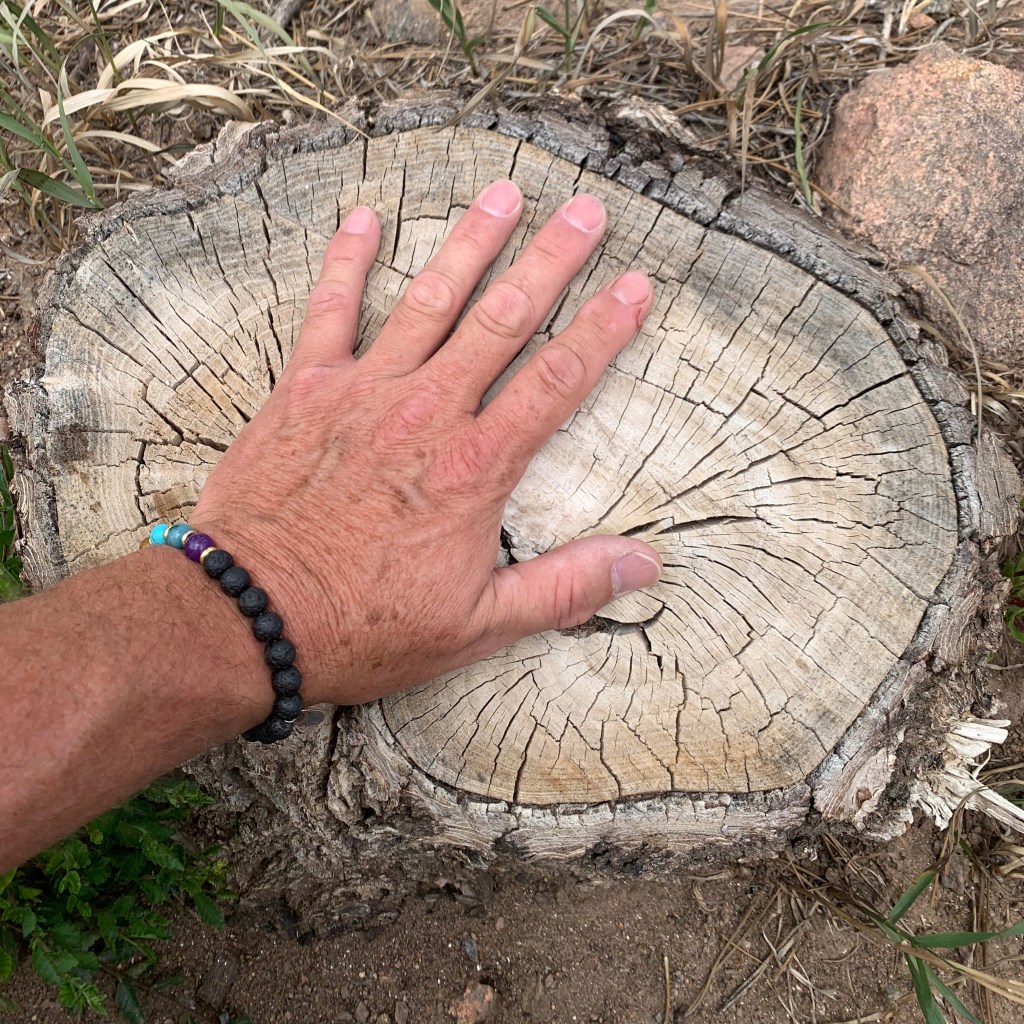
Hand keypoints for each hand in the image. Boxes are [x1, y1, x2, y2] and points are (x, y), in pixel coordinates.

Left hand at [191, 180, 661, 705]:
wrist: (250, 615)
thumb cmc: (364, 624)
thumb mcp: (478, 625)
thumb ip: (564, 587)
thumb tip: (644, 564)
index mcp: (474, 467)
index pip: (556, 382)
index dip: (601, 330)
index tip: (633, 286)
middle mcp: (426, 413)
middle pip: (502, 320)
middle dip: (550, 260)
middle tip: (586, 210)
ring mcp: (363, 392)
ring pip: (430, 300)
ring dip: (471, 243)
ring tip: (504, 193)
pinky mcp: (304, 389)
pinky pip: (330, 310)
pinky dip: (346, 261)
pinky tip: (363, 219)